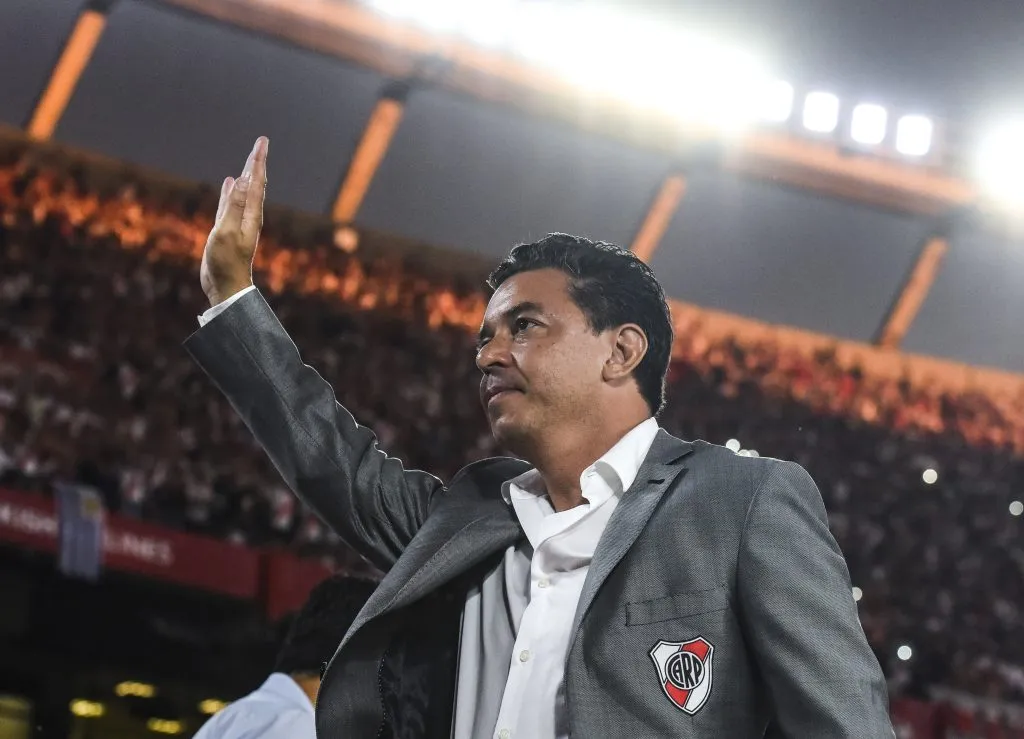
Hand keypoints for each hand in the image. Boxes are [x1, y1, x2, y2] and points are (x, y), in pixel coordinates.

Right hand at [200, 137, 268, 305]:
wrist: (226, 286)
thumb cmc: (226, 264)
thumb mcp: (225, 232)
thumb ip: (232, 206)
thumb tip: (239, 180)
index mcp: (250, 215)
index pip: (255, 182)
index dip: (258, 161)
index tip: (262, 142)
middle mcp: (248, 216)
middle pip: (254, 183)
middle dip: (256, 162)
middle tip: (261, 143)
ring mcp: (238, 222)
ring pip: (243, 191)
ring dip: (245, 174)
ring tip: (249, 159)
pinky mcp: (227, 228)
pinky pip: (230, 202)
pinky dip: (230, 190)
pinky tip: (228, 182)